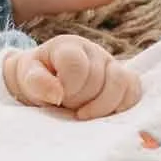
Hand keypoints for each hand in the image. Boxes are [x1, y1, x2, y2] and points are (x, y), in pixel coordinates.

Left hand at [3, 35, 139, 118]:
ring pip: (121, 84)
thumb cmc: (36, 76)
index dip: (68, 88)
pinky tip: (103, 115)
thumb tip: (57, 94)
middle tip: (66, 106)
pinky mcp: (123, 78)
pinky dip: (122, 106)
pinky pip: (133, 90)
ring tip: (84, 114)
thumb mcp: (27, 77)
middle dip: (80, 100)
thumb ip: (37, 82)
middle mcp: (93, 51)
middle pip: (98, 79)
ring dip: (102, 106)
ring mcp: (111, 63)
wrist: (45, 77)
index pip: (77, 66)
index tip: (57, 98)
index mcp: (68, 46)